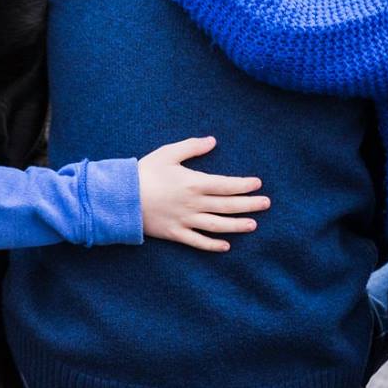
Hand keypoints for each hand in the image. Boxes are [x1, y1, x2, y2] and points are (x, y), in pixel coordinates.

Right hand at [136, 136, 268, 252]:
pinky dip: (213, 245)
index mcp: (194, 183)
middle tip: (266, 204)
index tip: (258, 184)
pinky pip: (198, 242)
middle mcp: (194, 204)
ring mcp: (186, 221)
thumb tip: (213, 141)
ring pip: (218, 226)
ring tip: (253, 225)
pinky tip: (226, 246)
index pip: (227, 185)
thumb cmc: (144, 173)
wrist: (121, 198)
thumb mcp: (167, 153)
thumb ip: (192, 146)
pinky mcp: (175, 234)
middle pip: (228, 206)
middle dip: (249, 204)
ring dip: (237, 225)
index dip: (244, 185)